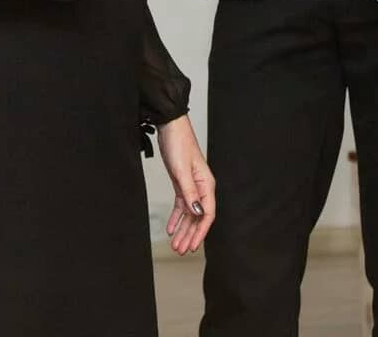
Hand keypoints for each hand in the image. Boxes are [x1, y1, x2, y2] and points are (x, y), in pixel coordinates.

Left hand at [156, 115, 215, 255]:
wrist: (170, 128)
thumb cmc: (179, 144)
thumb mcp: (182, 170)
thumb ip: (190, 192)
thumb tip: (198, 212)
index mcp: (206, 185)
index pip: (207, 214)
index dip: (200, 232)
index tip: (193, 246)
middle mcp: (201, 188)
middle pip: (198, 217)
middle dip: (190, 235)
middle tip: (181, 250)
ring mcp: (192, 186)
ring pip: (189, 214)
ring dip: (183, 229)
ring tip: (176, 245)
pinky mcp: (182, 183)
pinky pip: (181, 205)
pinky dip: (176, 218)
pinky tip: (171, 228)